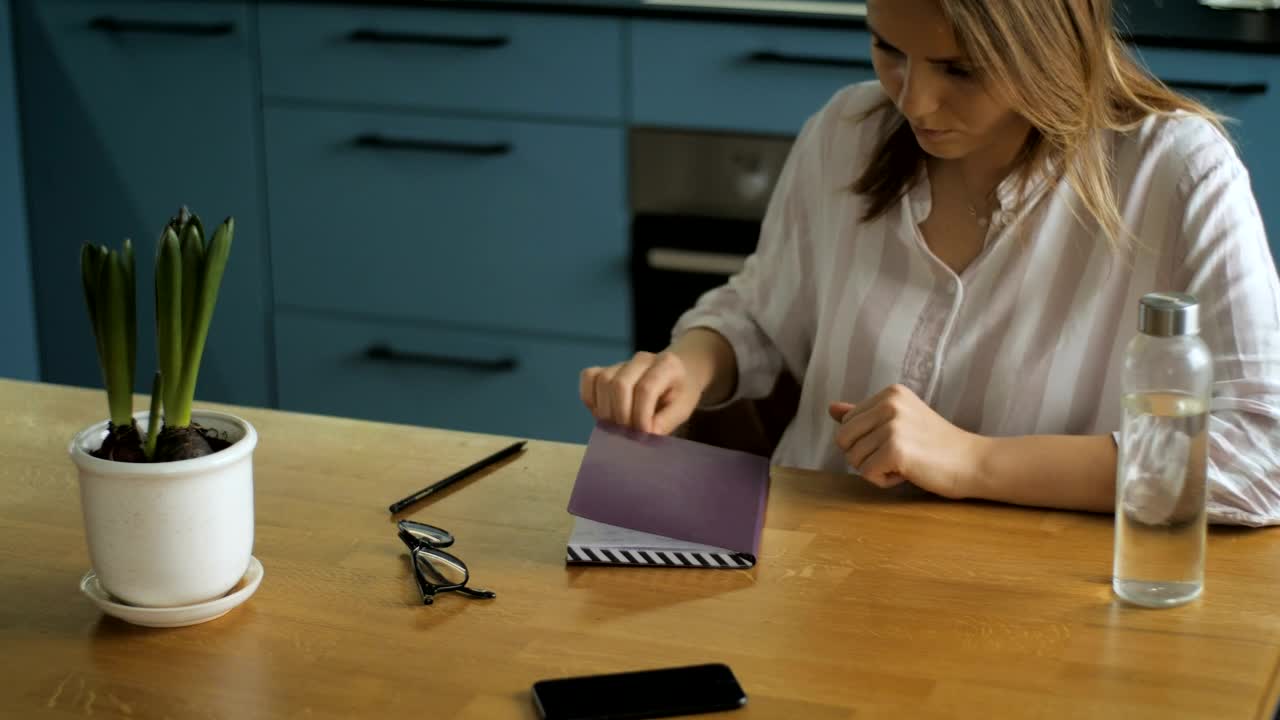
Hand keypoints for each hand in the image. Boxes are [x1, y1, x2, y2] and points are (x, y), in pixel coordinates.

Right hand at [580, 351, 702, 434]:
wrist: (679, 372)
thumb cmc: (681, 392)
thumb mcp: (683, 409)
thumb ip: (666, 422)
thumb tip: (646, 436)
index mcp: (667, 365)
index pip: (645, 389)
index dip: (641, 417)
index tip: (644, 436)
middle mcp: (642, 359)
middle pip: (619, 384)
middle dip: (621, 416)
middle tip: (629, 435)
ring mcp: (622, 362)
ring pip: (602, 381)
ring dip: (606, 411)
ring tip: (617, 428)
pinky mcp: (606, 368)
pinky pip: (589, 378)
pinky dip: (590, 399)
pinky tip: (602, 414)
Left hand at [827, 384, 984, 498]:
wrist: (972, 462)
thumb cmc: (935, 445)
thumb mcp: (898, 422)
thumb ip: (864, 415)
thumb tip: (831, 408)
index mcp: (889, 393)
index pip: (846, 423)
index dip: (867, 442)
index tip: (899, 442)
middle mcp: (889, 403)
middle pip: (843, 440)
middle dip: (864, 456)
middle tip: (898, 456)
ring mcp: (892, 425)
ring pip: (853, 459)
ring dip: (877, 469)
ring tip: (907, 462)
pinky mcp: (895, 449)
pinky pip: (866, 474)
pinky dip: (884, 481)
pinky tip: (909, 472)